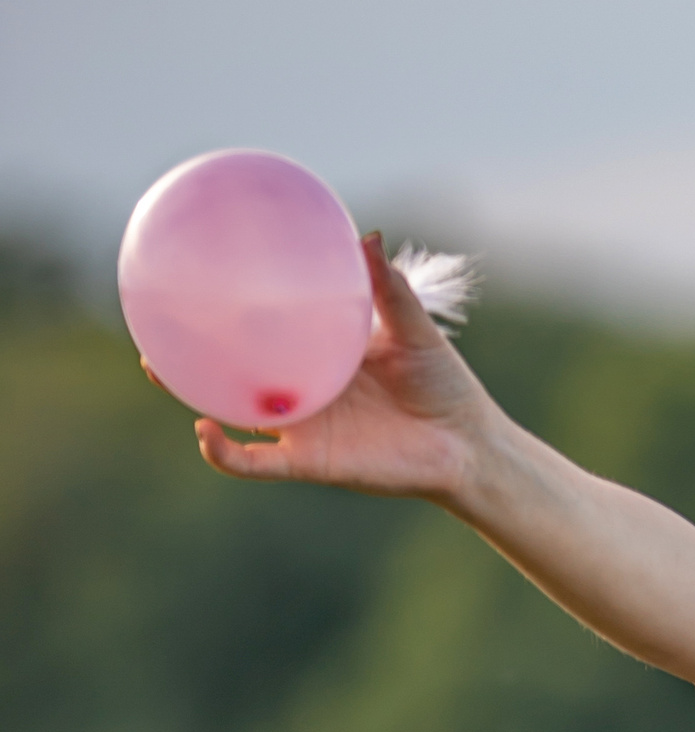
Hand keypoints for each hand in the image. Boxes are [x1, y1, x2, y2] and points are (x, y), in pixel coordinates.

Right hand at [185, 232, 503, 501]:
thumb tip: (366, 235)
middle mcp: (301, 387)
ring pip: (231, 410)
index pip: (266, 324)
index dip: (234, 304)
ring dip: (191, 392)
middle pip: (233, 365)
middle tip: (154, 313)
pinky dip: (224, 453)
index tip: (197, 269)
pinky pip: (255, 462)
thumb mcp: (415, 331)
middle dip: (192, 345)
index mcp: (320, 352)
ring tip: (156, 365)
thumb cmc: (445, 386)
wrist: (469, 447)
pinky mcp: (309, 461)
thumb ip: (388, 290)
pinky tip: (204, 431)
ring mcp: (301, 425)